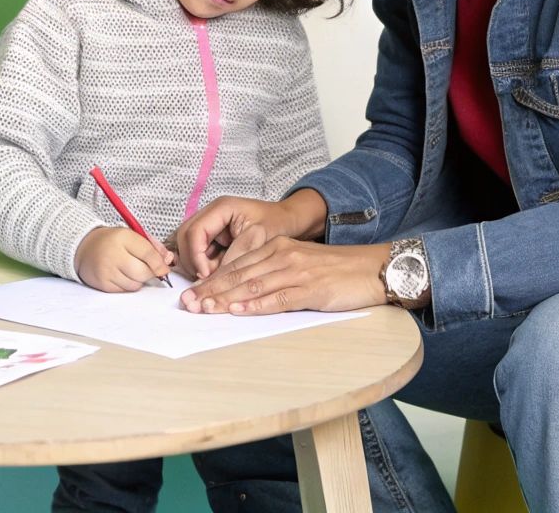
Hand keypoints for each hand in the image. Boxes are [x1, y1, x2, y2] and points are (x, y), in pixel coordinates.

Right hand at [74, 227, 173, 292]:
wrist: (84, 247)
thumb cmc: (114, 242)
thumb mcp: (133, 236)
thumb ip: (153, 247)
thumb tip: (168, 260)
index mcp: (123, 237)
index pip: (148, 254)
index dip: (160, 264)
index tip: (164, 268)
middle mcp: (113, 254)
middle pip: (143, 273)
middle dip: (151, 273)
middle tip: (149, 270)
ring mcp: (107, 270)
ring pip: (135, 284)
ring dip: (139, 280)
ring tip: (132, 270)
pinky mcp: (102, 284)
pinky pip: (124, 290)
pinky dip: (128, 285)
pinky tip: (122, 275)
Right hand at [172, 190, 325, 279]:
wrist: (288, 221)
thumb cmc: (277, 225)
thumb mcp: (259, 241)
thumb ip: (234, 257)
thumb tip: (212, 278)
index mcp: (221, 208)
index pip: (195, 231)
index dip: (196, 255)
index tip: (206, 274)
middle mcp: (211, 213)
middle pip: (184, 237)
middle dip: (192, 261)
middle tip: (206, 278)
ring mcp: (209, 224)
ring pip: (186, 246)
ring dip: (196, 264)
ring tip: (213, 275)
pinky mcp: (211, 236)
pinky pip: (196, 252)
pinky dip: (201, 265)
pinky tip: (214, 272)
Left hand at [178, 238, 387, 314]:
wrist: (371, 268)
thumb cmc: (336, 271)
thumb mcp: (300, 265)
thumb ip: (273, 274)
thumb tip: (244, 293)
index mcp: (277, 248)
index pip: (237, 265)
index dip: (212, 281)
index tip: (192, 294)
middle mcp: (283, 256)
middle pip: (239, 275)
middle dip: (211, 291)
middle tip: (188, 304)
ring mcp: (296, 271)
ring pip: (252, 286)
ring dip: (225, 299)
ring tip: (204, 309)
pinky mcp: (310, 288)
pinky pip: (277, 298)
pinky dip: (255, 305)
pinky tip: (238, 310)